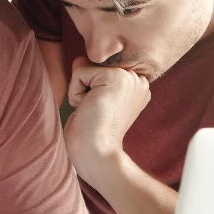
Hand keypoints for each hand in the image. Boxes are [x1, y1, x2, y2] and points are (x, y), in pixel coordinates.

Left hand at [63, 57, 150, 186]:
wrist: (98, 155)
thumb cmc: (92, 134)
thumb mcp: (93, 99)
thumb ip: (92, 76)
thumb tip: (80, 58)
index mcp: (136, 85)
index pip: (101, 67)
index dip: (90, 88)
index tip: (100, 111)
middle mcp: (137, 78)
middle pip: (93, 64)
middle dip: (85, 88)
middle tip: (96, 111)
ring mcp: (129, 77)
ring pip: (85, 66)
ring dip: (80, 91)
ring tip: (93, 110)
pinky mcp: (115, 77)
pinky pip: (79, 72)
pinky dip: (76, 93)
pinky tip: (89, 109)